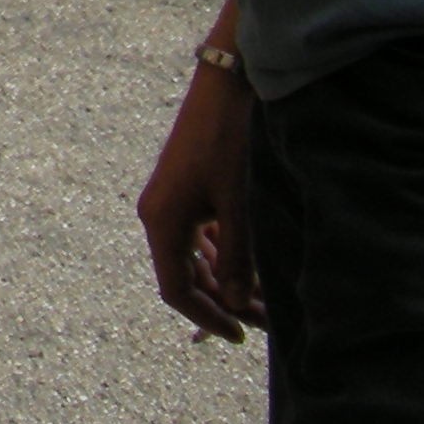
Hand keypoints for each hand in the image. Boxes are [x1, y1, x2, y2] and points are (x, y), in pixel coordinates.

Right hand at [135, 55, 262, 340]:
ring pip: (194, 257)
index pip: (176, 289)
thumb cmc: (229, 144)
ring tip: (263, 299)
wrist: (226, 87)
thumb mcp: (238, 207)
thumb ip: (236, 259)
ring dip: (225, 280)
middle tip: (264, 323)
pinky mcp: (186, 189)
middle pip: (185, 276)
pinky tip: (248, 262)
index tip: (241, 336)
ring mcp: (171, 201)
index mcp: (162, 222)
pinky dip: (222, 255)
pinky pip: (198, 236)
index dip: (207, 318)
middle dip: (222, 302)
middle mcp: (159, 214)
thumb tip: (233, 303)